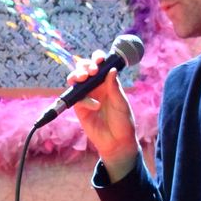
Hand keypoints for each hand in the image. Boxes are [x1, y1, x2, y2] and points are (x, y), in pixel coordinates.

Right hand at [68, 51, 139, 180]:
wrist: (117, 142)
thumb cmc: (123, 122)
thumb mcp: (121, 103)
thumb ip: (115, 88)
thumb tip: (111, 70)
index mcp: (108, 82)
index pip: (100, 65)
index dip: (97, 59)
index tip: (99, 59)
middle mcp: (96, 87)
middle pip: (84, 69)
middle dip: (85, 66)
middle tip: (91, 70)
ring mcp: (86, 96)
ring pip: (76, 80)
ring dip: (77, 75)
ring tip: (83, 78)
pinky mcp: (80, 108)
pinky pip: (77, 98)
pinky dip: (85, 100)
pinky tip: (95, 106)